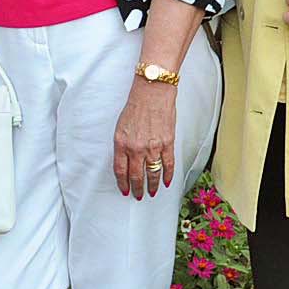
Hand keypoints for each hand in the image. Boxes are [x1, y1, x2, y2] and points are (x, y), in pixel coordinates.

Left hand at [113, 81, 176, 200]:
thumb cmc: (136, 105)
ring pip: (152, 174)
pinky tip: (167, 182)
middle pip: (136, 176)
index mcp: (122, 144)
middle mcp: (136, 148)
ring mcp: (153, 147)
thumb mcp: (121, 126)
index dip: (123, 183)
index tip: (125, 190)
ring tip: (152, 192)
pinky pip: (168, 165)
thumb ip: (123, 145)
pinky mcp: (167, 143)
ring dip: (152, 186)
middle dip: (137, 189)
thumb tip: (126, 161)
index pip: (120, 171)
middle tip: (138, 196)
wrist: (152, 92)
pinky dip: (168, 176)